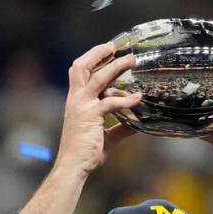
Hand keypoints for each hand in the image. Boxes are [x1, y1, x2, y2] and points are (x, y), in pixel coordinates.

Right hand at [54, 43, 139, 176]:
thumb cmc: (86, 153)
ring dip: (116, 67)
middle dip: (97, 53)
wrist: (74, 166)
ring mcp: (82, 106)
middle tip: (114, 47)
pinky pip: (110, 102)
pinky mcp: (91, 116)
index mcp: (76, 101)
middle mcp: (76, 99)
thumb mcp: (106, 137)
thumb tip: (136, 124)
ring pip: (98, 78)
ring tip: (131, 60)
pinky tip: (138, 98)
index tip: (108, 51)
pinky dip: (125, 99)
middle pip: (81, 67)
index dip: (92, 58)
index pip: (80, 72)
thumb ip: (120, 128)